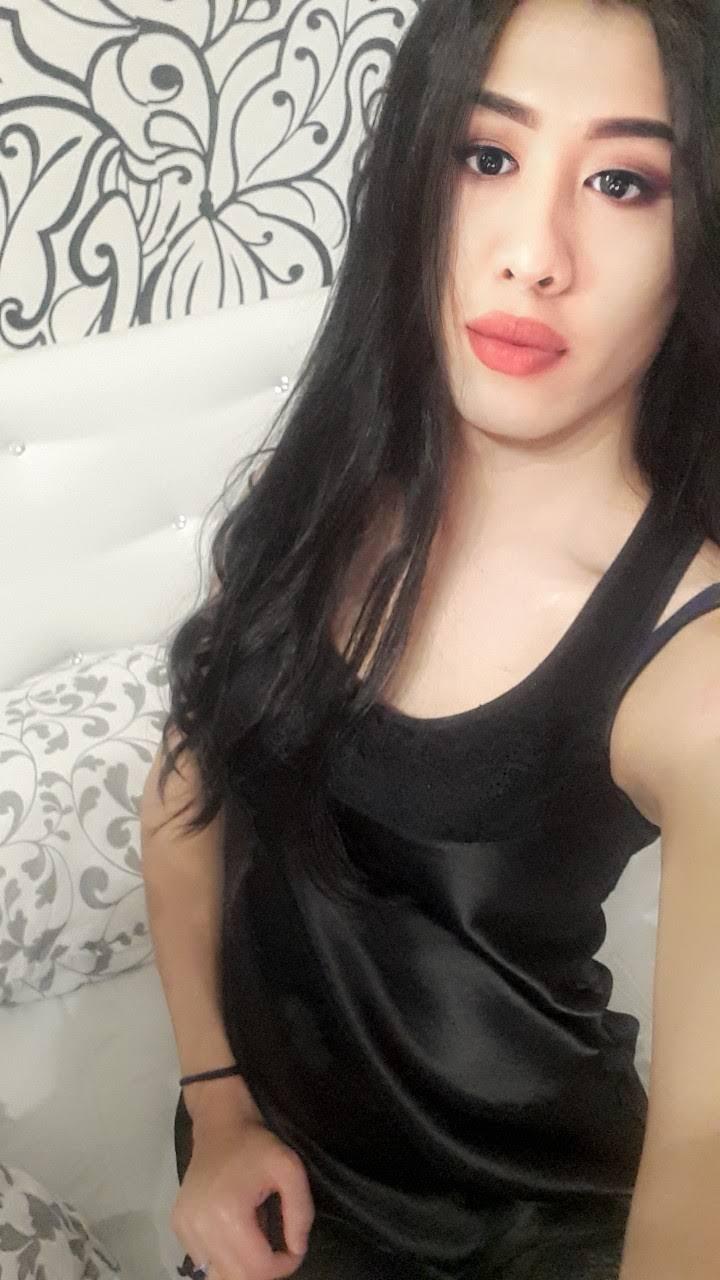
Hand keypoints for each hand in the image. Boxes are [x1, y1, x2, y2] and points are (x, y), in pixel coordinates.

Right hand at [172, 1114, 313, 1278]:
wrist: (220, 1125)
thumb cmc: (256, 1145)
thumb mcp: (290, 1169)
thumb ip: (301, 1212)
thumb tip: (297, 1249)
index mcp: (226, 1213)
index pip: (257, 1269)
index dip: (283, 1266)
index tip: (294, 1248)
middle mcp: (198, 1226)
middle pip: (237, 1277)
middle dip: (264, 1270)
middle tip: (278, 1248)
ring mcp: (184, 1228)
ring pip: (218, 1274)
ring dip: (243, 1266)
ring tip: (256, 1237)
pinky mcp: (178, 1226)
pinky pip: (204, 1261)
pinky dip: (224, 1257)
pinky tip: (235, 1232)